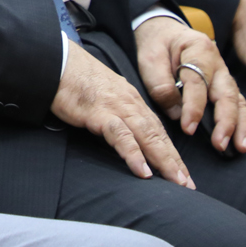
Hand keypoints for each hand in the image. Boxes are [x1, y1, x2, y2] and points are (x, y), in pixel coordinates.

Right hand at [52, 41, 194, 186]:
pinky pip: (120, 136)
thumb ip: (117, 113)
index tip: (183, 173)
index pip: (157, 130)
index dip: (172, 152)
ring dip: (163, 160)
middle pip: (157, 135)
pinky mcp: (99, 113)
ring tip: (176, 181)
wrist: (57, 61)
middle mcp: (130, 104)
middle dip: (175, 161)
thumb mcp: (104, 97)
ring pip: (147, 136)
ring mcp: (116, 107)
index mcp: (132, 101)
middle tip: (188, 185)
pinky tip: (142, 171)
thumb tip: (125, 134)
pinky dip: (133, 154)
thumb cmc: (76, 80)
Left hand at [135, 15, 245, 153]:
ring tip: (241, 146)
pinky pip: (239, 103)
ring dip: (240, 125)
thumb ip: (161, 85)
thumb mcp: (150, 59)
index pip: (197, 82)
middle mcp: (217, 62)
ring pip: (237, 100)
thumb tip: (177, 115)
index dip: (193, 108)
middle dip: (225, 121)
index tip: (188, 129)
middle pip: (225, 93)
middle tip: (220, 145)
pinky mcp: (225, 84)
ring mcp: (224, 74)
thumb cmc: (157, 45)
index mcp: (198, 49)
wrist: (165, 31)